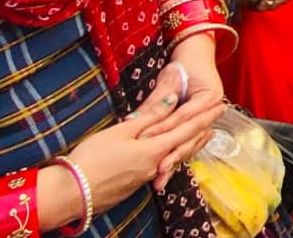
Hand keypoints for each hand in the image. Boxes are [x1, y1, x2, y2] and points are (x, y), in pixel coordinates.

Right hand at [56, 70, 224, 217]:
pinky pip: (162, 165)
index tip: (221, 104)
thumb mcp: (122, 131)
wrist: (71, 193)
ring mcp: (145, 176)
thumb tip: (173, 99)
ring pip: (175, 155)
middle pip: (186, 144)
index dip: (206, 116)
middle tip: (218, 115)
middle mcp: (155, 165)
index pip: (187, 129)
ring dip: (191, 142)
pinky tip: (173, 153)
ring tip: (203, 133)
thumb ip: (149, 116)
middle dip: (203, 128)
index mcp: (154, 149)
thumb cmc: (92, 158)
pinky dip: (175, 154)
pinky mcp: (134, 183)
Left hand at [139, 37, 226, 187]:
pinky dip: (173, 158)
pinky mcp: (195, 128)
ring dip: (173, 162)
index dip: (164, 128)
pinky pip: (184, 145)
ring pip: (187, 145)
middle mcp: (211, 111)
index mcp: (208, 97)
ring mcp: (205, 120)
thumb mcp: (171, 77)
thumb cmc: (185, 64)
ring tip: (159, 180)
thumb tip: (137, 118)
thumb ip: (158, 98)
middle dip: (171, 156)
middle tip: (157, 172)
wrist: (197, 55)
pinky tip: (163, 174)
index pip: (182, 117)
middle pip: (188, 137)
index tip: (146, 140)